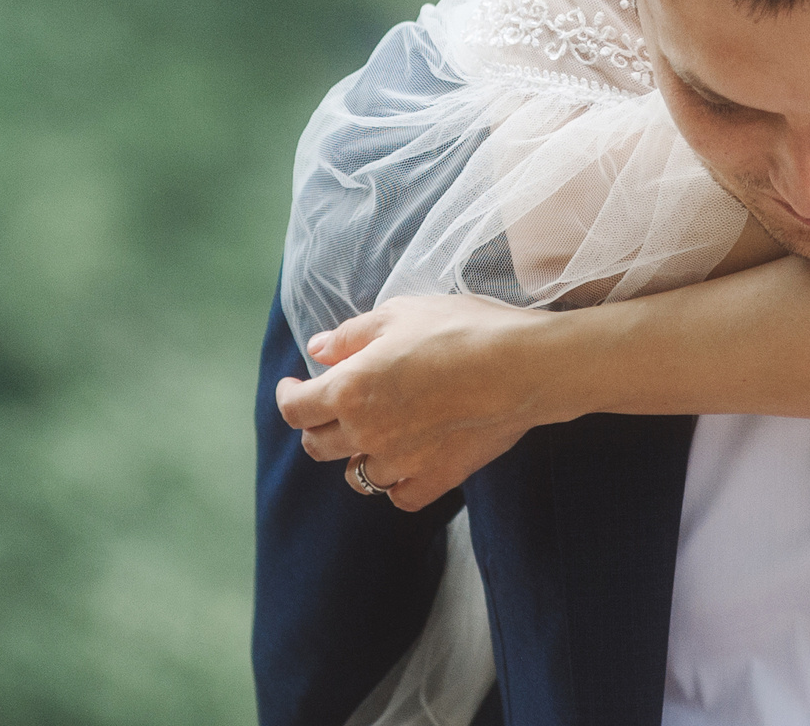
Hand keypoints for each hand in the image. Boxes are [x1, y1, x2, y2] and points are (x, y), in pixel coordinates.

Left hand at [274, 294, 570, 511]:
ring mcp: (400, 462)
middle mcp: (366, 433)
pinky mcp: (435, 479)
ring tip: (373, 435)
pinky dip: (395, 483)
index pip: (295, 409)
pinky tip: (405, 463)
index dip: (288, 396)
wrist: (521, 366)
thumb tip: (318, 350)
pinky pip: (399, 496)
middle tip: (330, 407)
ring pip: (357, 476)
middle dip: (318, 425)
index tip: (293, 386)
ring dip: (357, 456)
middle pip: (318, 446)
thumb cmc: (460, 330)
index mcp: (349, 390)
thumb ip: (351, 335)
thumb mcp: (399, 314)